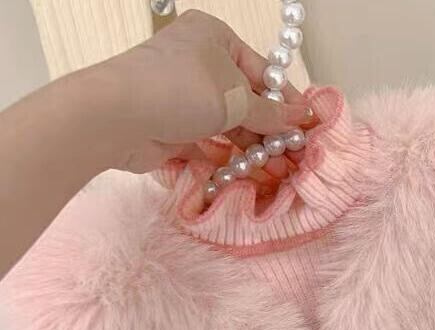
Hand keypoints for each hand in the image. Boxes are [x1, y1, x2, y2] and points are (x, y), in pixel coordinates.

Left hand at [94, 9, 312, 172]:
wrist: (117, 117)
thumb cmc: (180, 90)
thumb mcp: (235, 99)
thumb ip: (270, 114)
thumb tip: (302, 119)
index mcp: (215, 39)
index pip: (262, 72)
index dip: (286, 101)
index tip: (306, 127)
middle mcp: (200, 65)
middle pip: (246, 101)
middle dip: (271, 131)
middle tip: (295, 157)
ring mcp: (185, 99)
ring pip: (228, 125)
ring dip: (252, 149)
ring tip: (278, 171)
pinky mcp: (173, 129)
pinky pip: (209, 144)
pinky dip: (228, 158)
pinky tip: (249, 174)